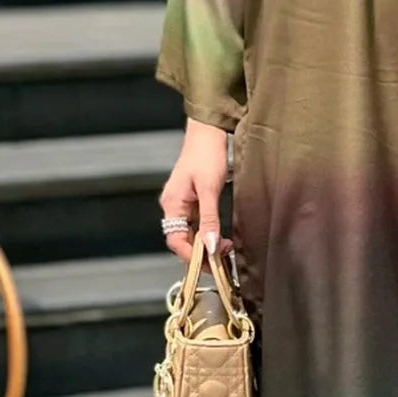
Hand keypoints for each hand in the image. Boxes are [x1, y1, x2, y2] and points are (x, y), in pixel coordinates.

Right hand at [159, 121, 234, 265]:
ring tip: (225, 250)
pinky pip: (196, 224)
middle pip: (182, 240)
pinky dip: (207, 234)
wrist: (208, 132)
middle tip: (222, 262)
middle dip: (201, 254)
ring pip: (190, 234)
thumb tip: (210, 245)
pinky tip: (220, 237)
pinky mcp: (192, 200)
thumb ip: (209, 218)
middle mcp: (173, 206)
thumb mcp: (209, 189)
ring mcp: (182, 204)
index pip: (175, 240)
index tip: (211, 264)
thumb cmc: (206, 154)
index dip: (191, 256)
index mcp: (172, 204)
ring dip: (205, 245)